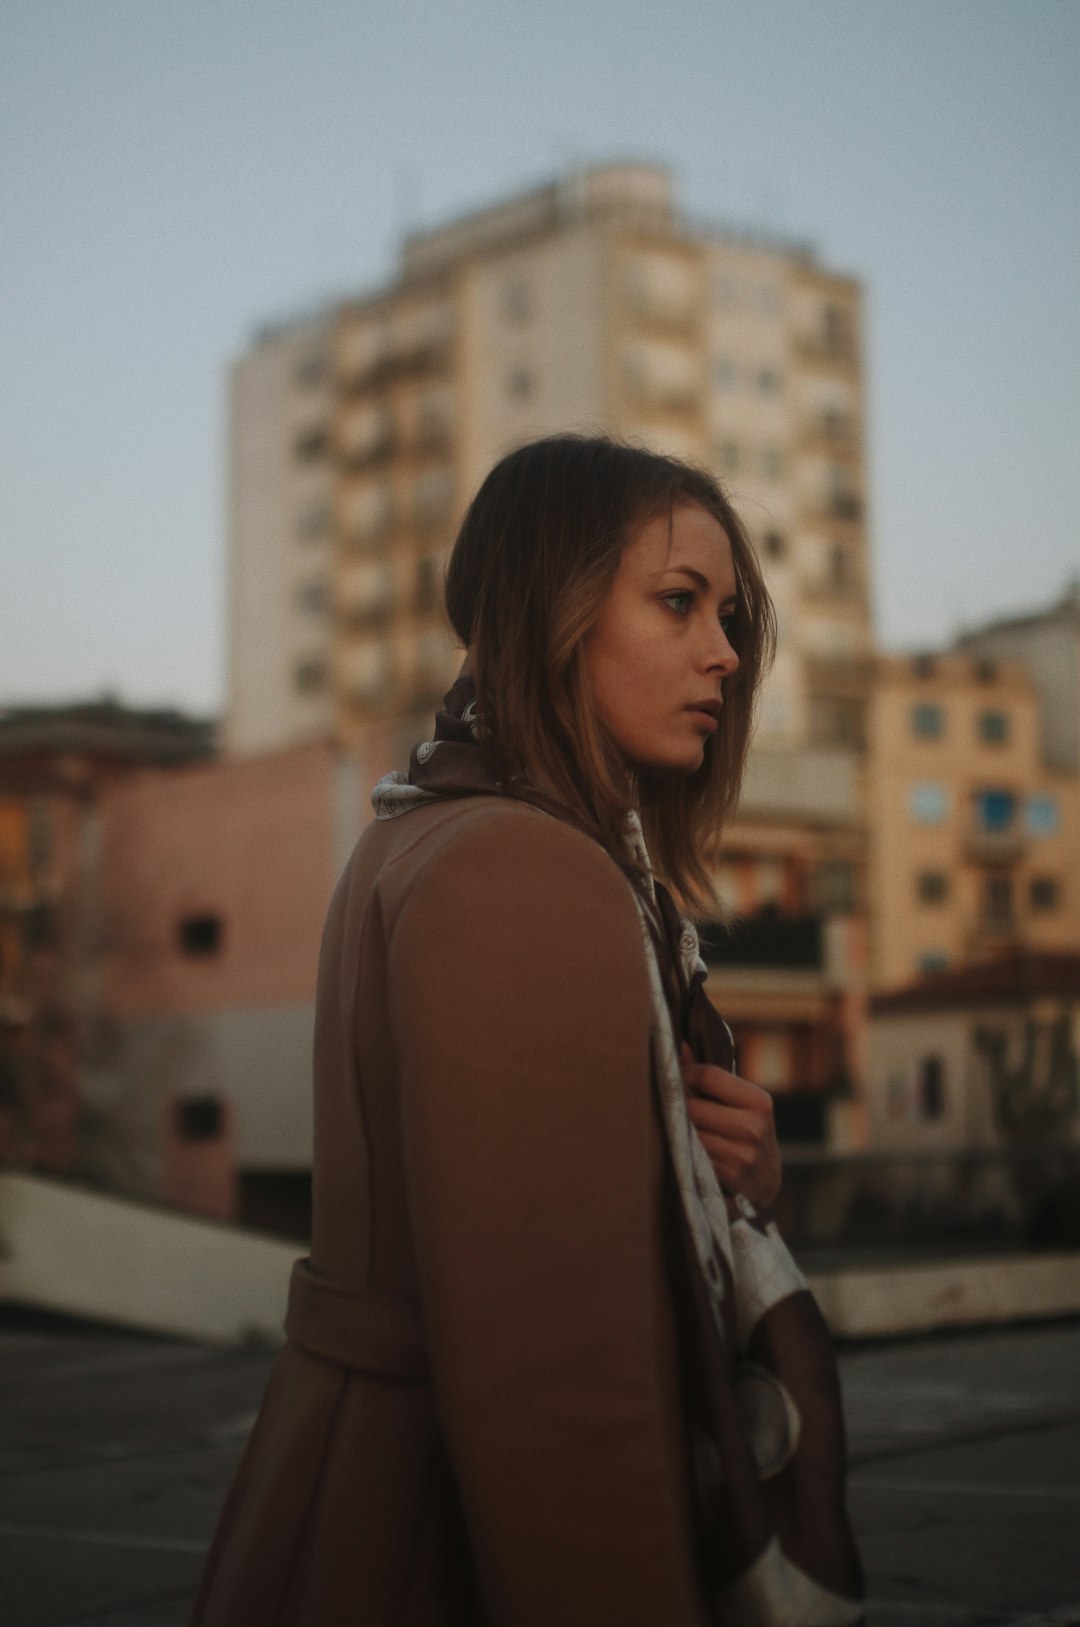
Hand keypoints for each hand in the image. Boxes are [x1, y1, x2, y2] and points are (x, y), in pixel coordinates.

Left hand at [680, 1043, 780, 1208]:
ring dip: (680, 1130)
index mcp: (759, 1101)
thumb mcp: (740, 1103)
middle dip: (680, 1106)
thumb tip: (680, 1045)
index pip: (708, 1076)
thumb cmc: (747, 1131)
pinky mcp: (729, 1175)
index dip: (685, 1074)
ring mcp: (742, 1154)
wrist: (766, 1179)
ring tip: (681, 1128)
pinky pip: (692, 1155)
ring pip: (689, 1132)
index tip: (676, 1076)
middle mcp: (753, 1127)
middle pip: (693, 1107)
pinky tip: (689, 1149)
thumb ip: (710, 1076)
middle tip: (674, 1105)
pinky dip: (686, 1150)